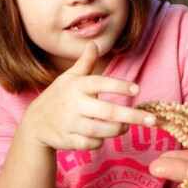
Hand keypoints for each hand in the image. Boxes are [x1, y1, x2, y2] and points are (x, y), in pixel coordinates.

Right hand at [21, 42, 155, 150]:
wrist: (35, 123)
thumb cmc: (59, 95)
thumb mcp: (70, 77)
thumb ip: (85, 63)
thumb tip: (93, 43)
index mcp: (77, 85)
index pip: (101, 83)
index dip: (119, 86)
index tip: (138, 89)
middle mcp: (74, 104)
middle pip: (107, 111)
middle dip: (132, 116)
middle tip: (152, 120)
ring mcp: (70, 123)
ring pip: (99, 130)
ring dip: (117, 130)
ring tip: (127, 126)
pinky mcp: (68, 140)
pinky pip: (89, 144)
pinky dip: (100, 142)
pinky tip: (104, 136)